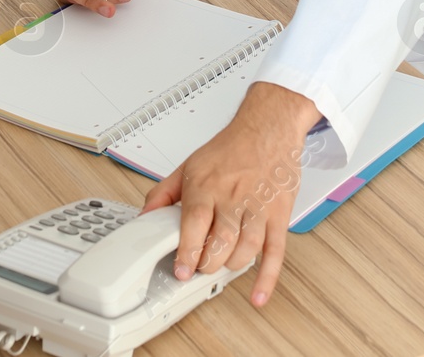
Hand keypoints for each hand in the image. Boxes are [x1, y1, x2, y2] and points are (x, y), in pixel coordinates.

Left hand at [140, 82, 321, 307]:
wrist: (268, 128)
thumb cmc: (230, 149)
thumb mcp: (188, 166)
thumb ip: (163, 194)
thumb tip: (144, 219)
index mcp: (207, 185)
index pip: (195, 223)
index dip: (188, 250)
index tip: (181, 270)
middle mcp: (233, 197)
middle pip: (221, 242)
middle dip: (207, 263)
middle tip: (199, 267)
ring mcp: (258, 208)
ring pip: (246, 250)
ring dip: (231, 266)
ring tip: (221, 265)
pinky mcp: (279, 215)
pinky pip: (275, 251)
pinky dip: (267, 277)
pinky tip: (257, 294)